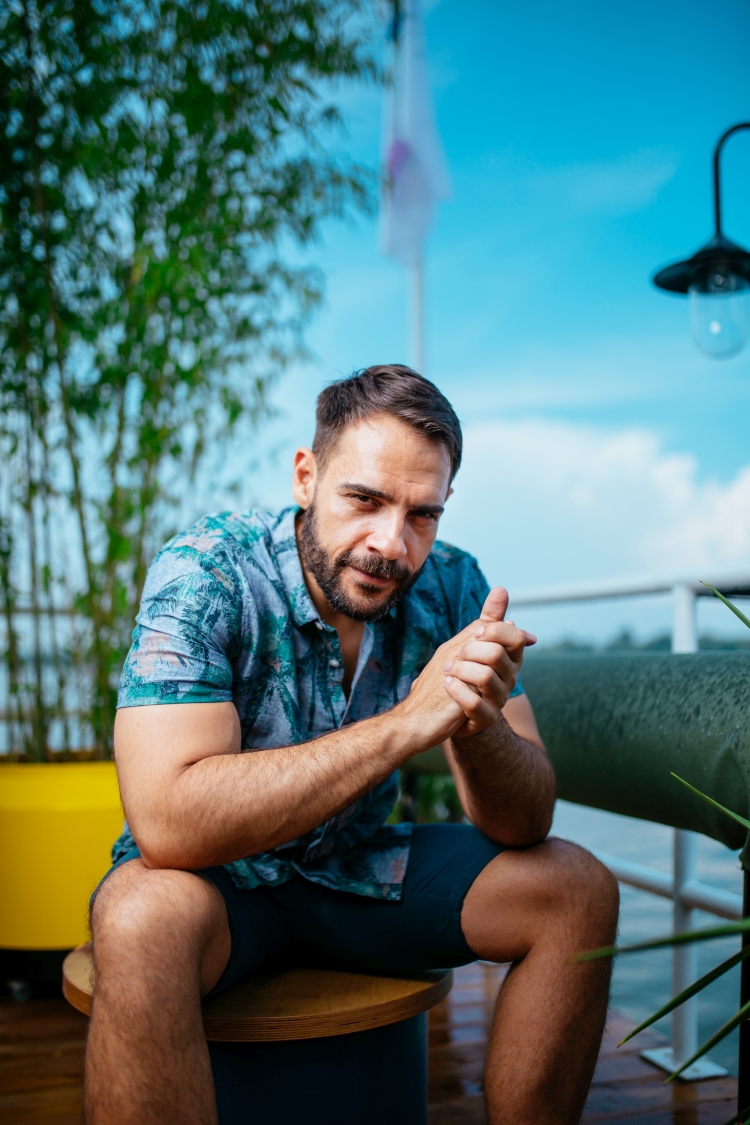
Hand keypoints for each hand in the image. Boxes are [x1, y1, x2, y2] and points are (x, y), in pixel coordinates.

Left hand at [443, 587, 535, 737]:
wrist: (437, 710)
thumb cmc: (459, 672)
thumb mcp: (471, 642)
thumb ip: (489, 619)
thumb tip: (501, 589)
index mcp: (509, 657)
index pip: (516, 638)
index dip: (494, 631)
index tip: (475, 634)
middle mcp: (509, 678)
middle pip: (497, 654)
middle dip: (470, 651)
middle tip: (455, 656)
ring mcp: (499, 700)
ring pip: (486, 677)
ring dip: (461, 670)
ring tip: (448, 670)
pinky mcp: (486, 719)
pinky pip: (475, 703)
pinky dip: (457, 690)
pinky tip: (447, 683)